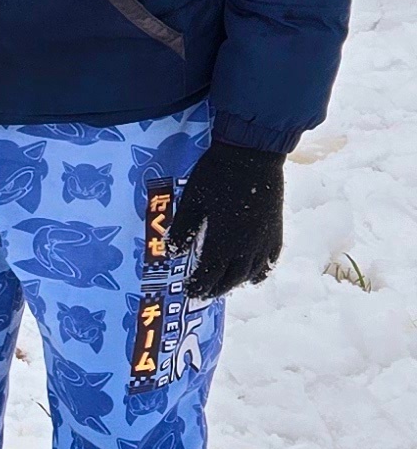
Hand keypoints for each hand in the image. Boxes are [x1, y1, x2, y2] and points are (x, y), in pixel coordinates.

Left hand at [167, 142, 283, 297]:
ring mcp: (263, 241)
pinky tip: (253, 274)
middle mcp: (245, 248)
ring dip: (236, 283)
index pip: (208, 275)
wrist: (253, 154)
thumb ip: (183, 229)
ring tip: (224, 285)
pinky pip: (270, 260)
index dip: (198, 286)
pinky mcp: (276, 230)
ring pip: (251, 273)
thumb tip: (172, 253)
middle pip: (230, 279)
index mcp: (222, 242)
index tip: (188, 291)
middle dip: (215, 289)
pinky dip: (260, 272)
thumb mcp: (192, 201)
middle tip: (202, 293)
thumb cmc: (216, 175)